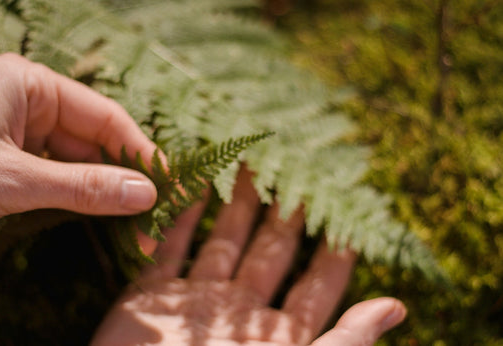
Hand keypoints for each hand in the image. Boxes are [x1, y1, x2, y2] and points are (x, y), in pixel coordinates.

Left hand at [0, 53, 157, 226]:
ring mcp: (18, 133)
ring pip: (76, 163)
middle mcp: (29, 104)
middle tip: (155, 214)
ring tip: (136, 224)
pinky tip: (103, 219)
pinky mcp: (9, 161)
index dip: (141, 152)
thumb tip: (146, 195)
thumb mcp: (13, 178)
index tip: (169, 183)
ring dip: (103, 194)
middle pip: (94, 142)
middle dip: (123, 180)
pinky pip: (55, 177)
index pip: (105, 117)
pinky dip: (77, 199)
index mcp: (31, 85)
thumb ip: (81, 186)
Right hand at [92, 168, 405, 344]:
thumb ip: (345, 340)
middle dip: (287, 209)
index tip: (347, 208)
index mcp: (278, 336)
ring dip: (236, 202)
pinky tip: (191, 183)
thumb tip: (397, 306)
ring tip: (252, 163)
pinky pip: (166, 248)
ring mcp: (194, 303)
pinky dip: (177, 216)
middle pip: (270, 249)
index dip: (334, 247)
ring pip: (222, 240)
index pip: (317, 282)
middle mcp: (239, 314)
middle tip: (300, 166)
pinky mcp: (148, 299)